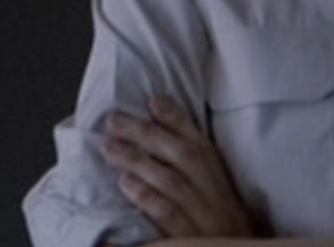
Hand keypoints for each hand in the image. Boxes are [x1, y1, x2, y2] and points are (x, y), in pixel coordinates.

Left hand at [100, 95, 256, 238]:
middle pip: (183, 155)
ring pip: (171, 180)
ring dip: (139, 160)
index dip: (178, 119)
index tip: (154, 100)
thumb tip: (161, 140)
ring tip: (110, 147)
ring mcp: (205, 217)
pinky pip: (168, 213)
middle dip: (147, 133)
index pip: (200, 143)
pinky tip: (126, 183)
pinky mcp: (192, 238)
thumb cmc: (222, 231)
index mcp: (221, 181)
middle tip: (115, 120)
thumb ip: (195, 173)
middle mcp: (215, 194)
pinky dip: (146, 196)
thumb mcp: (217, 198)